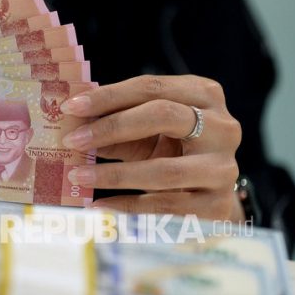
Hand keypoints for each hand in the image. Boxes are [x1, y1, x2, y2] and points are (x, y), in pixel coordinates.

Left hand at [61, 75, 243, 220]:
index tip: (70, 107)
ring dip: (114, 175)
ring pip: (164, 170)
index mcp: (203, 94)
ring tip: (78, 176)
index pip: (150, 87)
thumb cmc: (169, 150)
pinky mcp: (217, 206)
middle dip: (111, 127)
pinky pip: (165, 207)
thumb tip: (72, 124)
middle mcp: (223, 127)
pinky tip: (98, 205)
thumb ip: (114, 124)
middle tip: (72, 140)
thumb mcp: (144, 131)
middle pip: (163, 115)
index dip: (108, 96)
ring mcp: (224, 168)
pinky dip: (128, 207)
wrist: (207, 193)